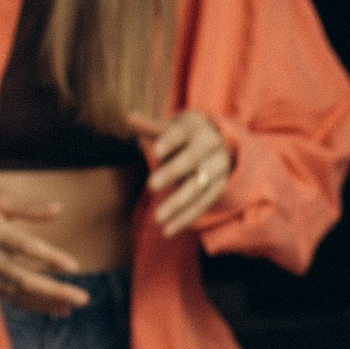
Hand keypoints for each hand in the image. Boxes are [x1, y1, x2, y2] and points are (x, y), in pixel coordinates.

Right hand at [0, 183, 86, 314]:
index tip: (74, 266)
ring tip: (73, 305)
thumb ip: (29, 207)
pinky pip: (11, 298)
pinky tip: (56, 309)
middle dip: (54, 290)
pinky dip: (34, 305)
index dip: (50, 257)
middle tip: (83, 297)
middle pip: (23, 278)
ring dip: (47, 302)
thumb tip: (59, 209)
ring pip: (18, 293)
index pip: (24, 247)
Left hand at [129, 108, 233, 239]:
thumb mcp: (171, 127)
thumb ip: (151, 127)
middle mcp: (213, 146)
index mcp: (197, 126)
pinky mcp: (219, 188)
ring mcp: (218, 168)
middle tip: (150, 186)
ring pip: (199, 187)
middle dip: (173, 172)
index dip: (170, 142)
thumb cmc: (185, 135)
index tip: (154, 152)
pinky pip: (203, 205)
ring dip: (179, 203)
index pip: (183, 132)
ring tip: (157, 219)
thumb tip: (130, 118)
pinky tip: (168, 230)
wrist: (219, 142)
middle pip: (193, 160)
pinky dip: (186, 218)